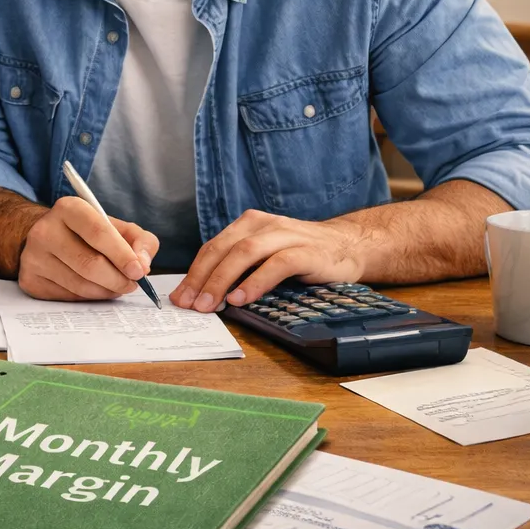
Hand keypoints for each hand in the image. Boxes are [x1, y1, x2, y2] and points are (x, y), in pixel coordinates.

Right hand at [18, 196, 159, 301]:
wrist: (46, 237)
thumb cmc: (88, 233)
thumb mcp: (116, 226)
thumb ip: (139, 240)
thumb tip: (143, 265)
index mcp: (68, 209)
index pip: (98, 232)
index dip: (122, 254)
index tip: (139, 271)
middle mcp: (45, 231)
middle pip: (89, 264)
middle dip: (117, 279)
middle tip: (132, 284)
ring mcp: (34, 257)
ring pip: (80, 285)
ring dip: (106, 291)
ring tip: (116, 286)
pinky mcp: (30, 280)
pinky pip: (68, 297)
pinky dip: (89, 297)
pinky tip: (95, 288)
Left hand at [170, 210, 372, 311]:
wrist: (349, 245)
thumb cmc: (302, 254)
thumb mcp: (266, 254)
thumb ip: (241, 266)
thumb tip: (205, 294)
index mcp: (249, 224)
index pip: (213, 248)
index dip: (193, 273)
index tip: (180, 297)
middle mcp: (263, 224)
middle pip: (223, 249)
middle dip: (201, 278)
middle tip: (188, 304)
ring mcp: (285, 235)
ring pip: (244, 253)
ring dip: (223, 280)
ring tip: (209, 304)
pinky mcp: (306, 251)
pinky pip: (276, 264)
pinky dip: (255, 282)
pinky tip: (242, 298)